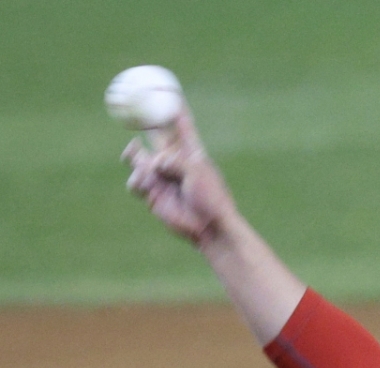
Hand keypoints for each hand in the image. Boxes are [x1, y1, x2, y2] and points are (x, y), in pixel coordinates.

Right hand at [123, 108, 236, 244]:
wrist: (209, 228)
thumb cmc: (211, 198)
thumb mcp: (196, 172)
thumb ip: (174, 161)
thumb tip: (154, 161)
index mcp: (189, 150)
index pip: (179, 121)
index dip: (172, 104)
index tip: (166, 86)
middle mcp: (172, 159)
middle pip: (152, 132)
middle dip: (139, 117)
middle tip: (126, 103)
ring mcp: (159, 175)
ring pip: (136, 156)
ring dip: (133, 154)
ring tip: (137, 158)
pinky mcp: (151, 193)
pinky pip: (134, 181)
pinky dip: (137, 181)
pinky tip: (146, 185)